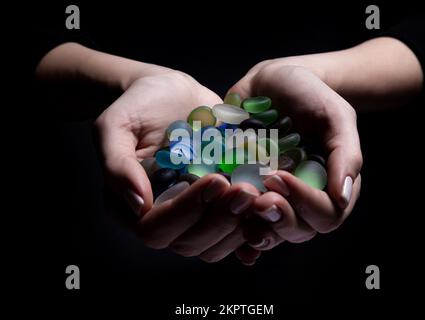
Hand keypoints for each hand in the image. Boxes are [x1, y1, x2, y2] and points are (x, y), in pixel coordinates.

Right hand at [95, 71, 260, 261]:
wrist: (169, 94)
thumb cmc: (138, 107)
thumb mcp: (115, 126)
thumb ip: (117, 165)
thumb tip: (138, 204)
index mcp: (135, 205)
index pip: (155, 230)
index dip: (186, 212)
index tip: (214, 180)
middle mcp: (165, 217)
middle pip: (190, 243)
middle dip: (221, 219)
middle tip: (246, 189)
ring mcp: (195, 213)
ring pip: (216, 243)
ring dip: (240, 225)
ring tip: (260, 193)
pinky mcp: (218, 205)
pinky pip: (235, 231)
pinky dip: (254, 228)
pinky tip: (269, 213)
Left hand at [229, 62, 362, 261]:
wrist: (271, 83)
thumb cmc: (309, 96)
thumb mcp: (335, 116)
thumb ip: (345, 154)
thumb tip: (343, 198)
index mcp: (329, 185)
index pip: (326, 214)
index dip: (306, 203)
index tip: (279, 177)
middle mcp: (302, 198)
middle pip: (297, 230)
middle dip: (279, 218)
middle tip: (259, 197)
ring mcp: (273, 197)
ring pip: (269, 230)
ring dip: (256, 226)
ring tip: (237, 206)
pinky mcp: (247, 192)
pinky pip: (242, 220)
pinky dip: (235, 230)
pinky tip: (223, 225)